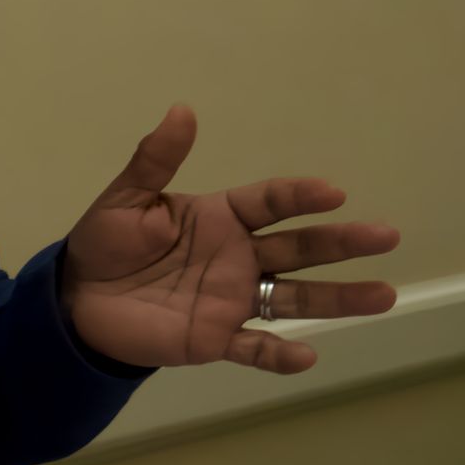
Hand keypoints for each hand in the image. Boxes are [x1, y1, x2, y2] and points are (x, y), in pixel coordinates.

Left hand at [62, 104, 399, 373]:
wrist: (78, 300)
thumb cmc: (105, 243)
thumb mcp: (126, 198)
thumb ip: (155, 159)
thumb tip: (182, 109)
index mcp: (220, 218)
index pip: (270, 204)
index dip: (300, 196)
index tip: (333, 192)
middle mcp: (238, 257)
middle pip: (298, 248)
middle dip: (342, 243)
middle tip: (386, 235)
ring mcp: (232, 300)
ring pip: (293, 298)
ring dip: (337, 298)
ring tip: (384, 296)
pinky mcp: (215, 339)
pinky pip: (255, 348)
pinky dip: (279, 354)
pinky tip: (308, 355)